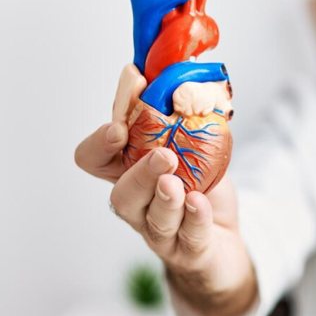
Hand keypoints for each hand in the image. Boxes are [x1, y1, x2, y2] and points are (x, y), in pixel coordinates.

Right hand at [74, 64, 255, 315]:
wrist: (222, 241)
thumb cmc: (201, 190)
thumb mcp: (194, 147)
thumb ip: (181, 115)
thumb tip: (178, 65)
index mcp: (130, 172)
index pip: (94, 159)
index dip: (99, 143)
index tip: (118, 126)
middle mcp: (138, 204)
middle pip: (121, 195)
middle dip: (139, 173)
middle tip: (164, 155)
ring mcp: (160, 231)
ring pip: (150, 219)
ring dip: (163, 198)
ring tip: (176, 182)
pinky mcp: (188, 251)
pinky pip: (187, 238)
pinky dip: (193, 220)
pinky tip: (199, 204)